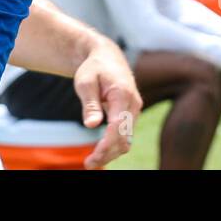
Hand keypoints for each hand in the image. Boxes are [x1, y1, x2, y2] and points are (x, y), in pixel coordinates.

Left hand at [73, 36, 141, 168]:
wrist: (107, 56)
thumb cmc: (93, 68)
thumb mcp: (85, 82)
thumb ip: (90, 104)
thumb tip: (92, 126)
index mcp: (122, 94)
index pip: (118, 126)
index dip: (107, 144)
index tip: (93, 157)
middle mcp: (133, 104)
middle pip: (124, 137)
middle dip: (108, 153)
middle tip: (88, 164)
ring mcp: (134, 110)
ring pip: (127, 140)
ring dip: (111, 153)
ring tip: (92, 162)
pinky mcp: (131, 114)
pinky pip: (125, 135)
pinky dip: (114, 146)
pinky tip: (100, 153)